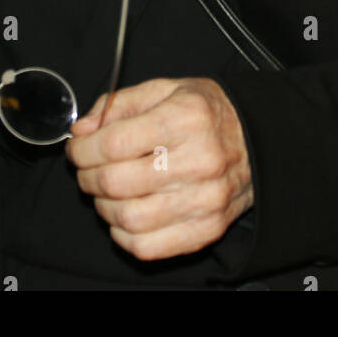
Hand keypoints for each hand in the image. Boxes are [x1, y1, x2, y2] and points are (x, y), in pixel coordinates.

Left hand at [64, 76, 253, 260]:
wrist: (260, 141)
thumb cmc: (207, 113)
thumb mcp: (166, 89)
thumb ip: (119, 105)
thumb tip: (81, 131)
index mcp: (185, 118)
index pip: (114, 143)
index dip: (83, 149)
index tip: (77, 148)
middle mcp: (198, 161)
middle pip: (116, 182)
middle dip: (87, 177)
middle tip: (87, 169)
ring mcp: (205, 201)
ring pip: (128, 219)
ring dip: (103, 207)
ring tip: (106, 191)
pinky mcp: (208, 229)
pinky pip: (148, 247)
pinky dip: (123, 235)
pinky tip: (125, 215)